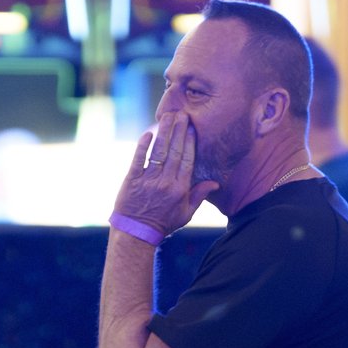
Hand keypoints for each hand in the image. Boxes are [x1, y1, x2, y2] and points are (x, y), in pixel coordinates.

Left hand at [112, 114, 218, 239]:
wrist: (136, 233)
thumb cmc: (163, 223)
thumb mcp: (185, 213)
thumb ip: (199, 195)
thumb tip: (215, 183)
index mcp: (180, 189)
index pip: (188, 160)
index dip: (190, 142)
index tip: (192, 128)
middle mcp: (166, 182)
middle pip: (175, 151)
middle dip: (179, 131)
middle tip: (182, 114)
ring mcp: (148, 180)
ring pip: (159, 151)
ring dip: (164, 132)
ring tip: (168, 116)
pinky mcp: (132, 180)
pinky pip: (138, 158)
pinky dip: (143, 145)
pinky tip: (148, 132)